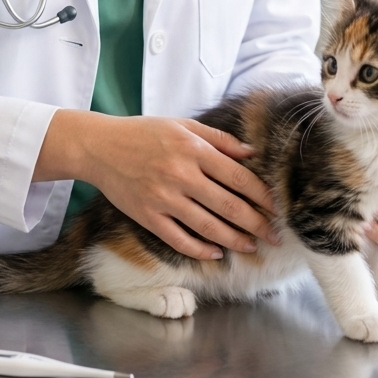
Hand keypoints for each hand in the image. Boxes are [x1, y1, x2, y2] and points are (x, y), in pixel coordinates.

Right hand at [35, 110, 277, 260]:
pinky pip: (179, 240)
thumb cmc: (144, 133)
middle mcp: (180, 174)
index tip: (277, 207)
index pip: (238, 176)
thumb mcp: (182, 125)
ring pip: (208, 226)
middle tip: (275, 235)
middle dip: (257, 223)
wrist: (99, 147)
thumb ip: (218, 139)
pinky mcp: (147, 217)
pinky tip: (216, 253)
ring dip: (234, 240)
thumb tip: (251, 154)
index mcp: (192, 149)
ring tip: (251, 247)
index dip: (261, 195)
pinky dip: (200, 250)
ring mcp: (163, 198)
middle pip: (228, 205)